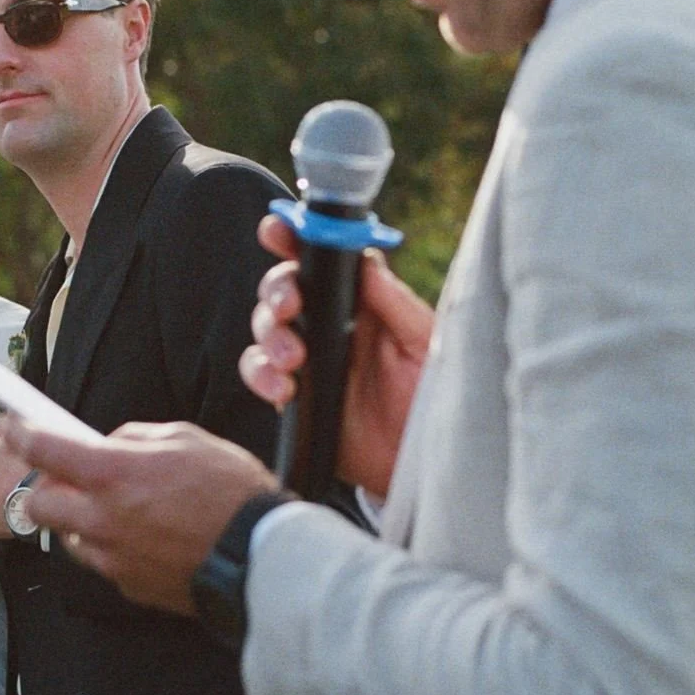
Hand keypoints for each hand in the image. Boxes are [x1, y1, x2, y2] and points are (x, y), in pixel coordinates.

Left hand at [1, 417, 277, 616]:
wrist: (262, 557)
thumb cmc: (232, 495)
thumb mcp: (186, 439)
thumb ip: (137, 438)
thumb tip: (112, 443)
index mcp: (113, 474)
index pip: (41, 449)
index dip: (21, 434)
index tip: (17, 427)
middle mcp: (102, 518)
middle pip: (39, 504)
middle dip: (48, 489)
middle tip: (72, 479)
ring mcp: (112, 557)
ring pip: (69, 537)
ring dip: (80, 521)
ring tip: (119, 510)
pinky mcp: (128, 586)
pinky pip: (103, 562)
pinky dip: (111, 548)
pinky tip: (144, 538)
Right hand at [239, 214, 433, 500]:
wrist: (423, 465)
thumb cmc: (435, 399)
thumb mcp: (428, 345)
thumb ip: (397, 304)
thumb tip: (366, 261)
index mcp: (362, 302)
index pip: (323, 258)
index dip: (294, 237)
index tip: (279, 229)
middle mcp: (330, 324)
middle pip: (284, 287)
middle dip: (277, 289)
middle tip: (289, 307)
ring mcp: (308, 358)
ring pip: (264, 326)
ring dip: (268, 334)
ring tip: (291, 359)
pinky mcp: (294, 395)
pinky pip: (259, 374)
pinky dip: (261, 376)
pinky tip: (282, 389)